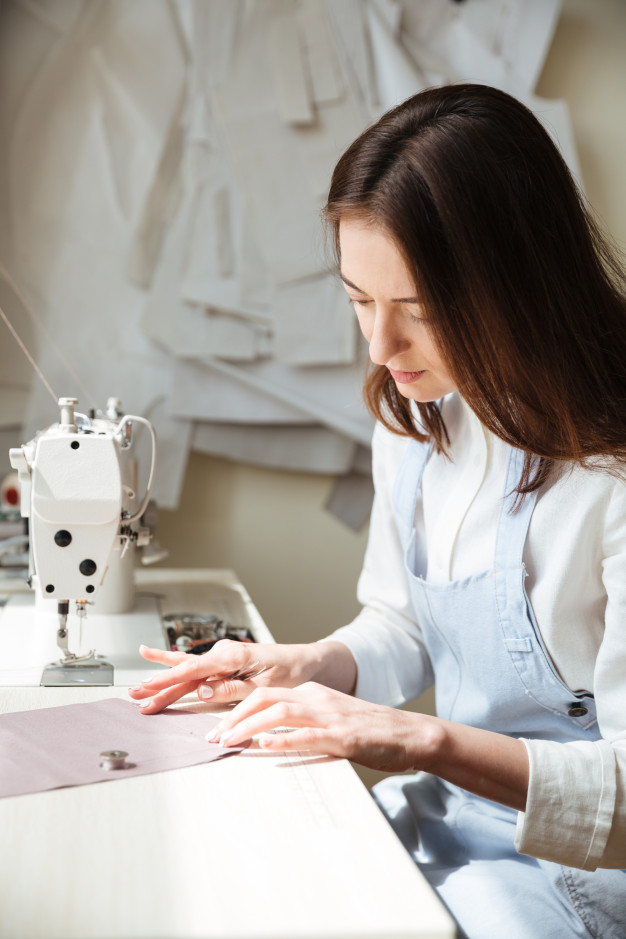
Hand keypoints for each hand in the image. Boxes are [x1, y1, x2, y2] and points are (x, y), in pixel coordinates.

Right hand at [128, 640, 350, 713]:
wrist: (308, 661)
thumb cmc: (292, 671)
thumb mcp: (267, 685)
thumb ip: (234, 689)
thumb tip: (203, 693)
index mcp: (234, 657)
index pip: (194, 670)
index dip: (169, 680)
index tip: (149, 688)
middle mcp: (225, 654)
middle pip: (186, 672)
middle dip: (159, 684)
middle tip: (135, 696)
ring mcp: (224, 658)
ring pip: (187, 671)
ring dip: (164, 680)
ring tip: (140, 687)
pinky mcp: (226, 664)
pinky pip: (197, 668)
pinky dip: (177, 669)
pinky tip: (159, 664)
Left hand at [206, 682, 440, 772]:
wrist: (409, 733)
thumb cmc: (370, 730)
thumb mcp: (330, 718)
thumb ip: (303, 723)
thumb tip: (268, 737)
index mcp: (312, 693)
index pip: (265, 693)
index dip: (236, 709)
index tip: (216, 728)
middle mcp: (317, 698)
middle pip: (265, 697)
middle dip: (233, 716)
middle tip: (212, 737)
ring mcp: (329, 716)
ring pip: (279, 712)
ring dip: (249, 727)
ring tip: (228, 742)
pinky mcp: (342, 736)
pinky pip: (307, 736)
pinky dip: (283, 741)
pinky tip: (266, 748)